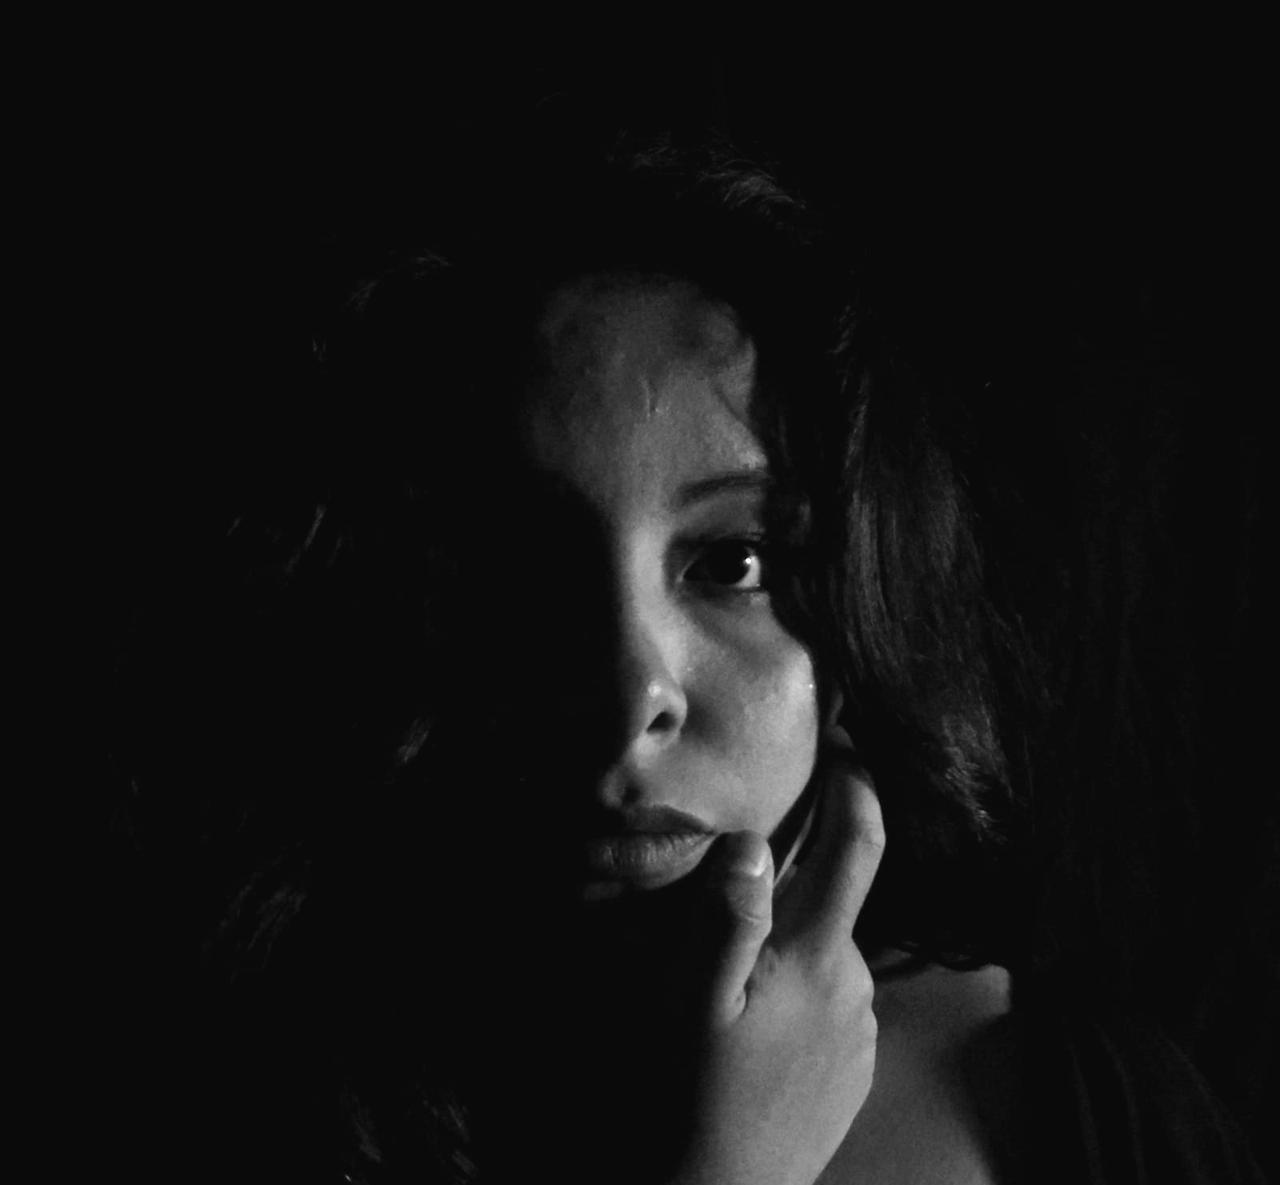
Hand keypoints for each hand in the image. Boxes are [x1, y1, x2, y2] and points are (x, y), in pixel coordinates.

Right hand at [560, 727, 882, 1184]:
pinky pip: (831, 999)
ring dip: (791, 938)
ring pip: (826, 949)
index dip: (858, 786)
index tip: (844, 745)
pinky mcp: (856, 1067)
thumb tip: (754, 840)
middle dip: (799, 872)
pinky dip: (798, 987)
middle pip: (834, 896)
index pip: (858, 846)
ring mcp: (861, 1030)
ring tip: (729, 976)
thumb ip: (726, 918)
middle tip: (732, 883)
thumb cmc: (689, 1100)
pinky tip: (752, 1025)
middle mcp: (855, 985)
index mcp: (816, 957)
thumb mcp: (690, 1004)